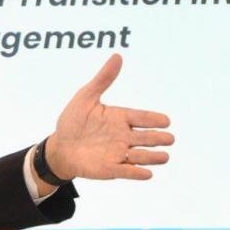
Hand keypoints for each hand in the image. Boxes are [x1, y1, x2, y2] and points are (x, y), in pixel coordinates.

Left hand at [45, 54, 172, 180]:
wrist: (59, 147)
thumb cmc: (72, 121)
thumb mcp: (85, 97)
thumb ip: (103, 79)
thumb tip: (117, 56)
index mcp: (120, 118)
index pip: (142, 118)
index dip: (154, 120)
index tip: (166, 121)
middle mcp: (123, 136)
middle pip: (146, 137)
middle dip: (158, 138)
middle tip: (170, 138)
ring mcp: (118, 153)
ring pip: (140, 156)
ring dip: (153, 157)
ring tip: (164, 157)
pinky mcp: (111, 168)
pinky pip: (127, 172)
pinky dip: (137, 173)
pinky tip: (147, 173)